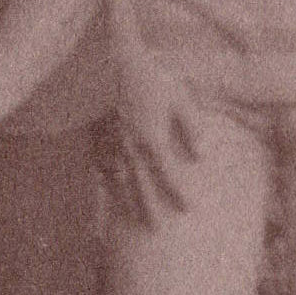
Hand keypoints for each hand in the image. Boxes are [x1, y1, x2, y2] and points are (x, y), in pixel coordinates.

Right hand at [108, 58, 216, 227]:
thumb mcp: (177, 97)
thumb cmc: (146, 77)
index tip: (188, 210)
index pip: (167, 175)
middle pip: (141, 187)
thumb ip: (190, 127)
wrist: (107, 63)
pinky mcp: (94, 142)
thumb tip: (201, 156)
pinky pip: (98, 173)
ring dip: (126, 204)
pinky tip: (106, 199)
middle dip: (150, 209)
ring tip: (133, 222)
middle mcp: (130, 150)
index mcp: (152, 139)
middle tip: (157, 231)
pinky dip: (102, 190)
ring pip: (118, 184)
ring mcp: (109, 148)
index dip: (177, 194)